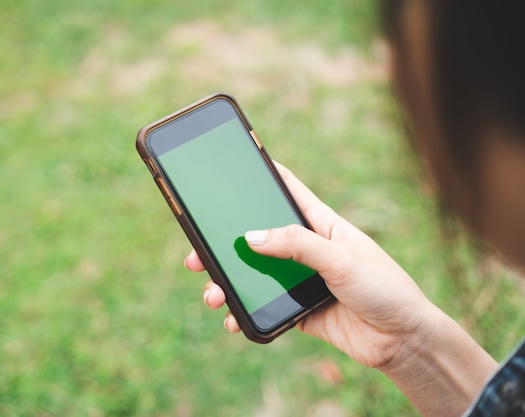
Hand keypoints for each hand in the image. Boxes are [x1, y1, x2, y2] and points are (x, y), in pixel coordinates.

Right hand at [185, 162, 436, 368]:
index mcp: (322, 225)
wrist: (403, 341)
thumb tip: (250, 237)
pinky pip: (264, 307)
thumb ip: (297, 245)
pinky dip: (244, 312)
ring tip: (212, 294)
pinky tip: (232, 319)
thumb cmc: (385, 289)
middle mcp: (308, 250)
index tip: (234, 166)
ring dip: (229, 282)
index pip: (288, 191)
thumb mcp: (342, 259)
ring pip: (255, 275)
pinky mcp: (299, 309)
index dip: (263, 176)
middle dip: (226, 244)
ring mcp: (301, 280)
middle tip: (198, 253)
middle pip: (259, 238)